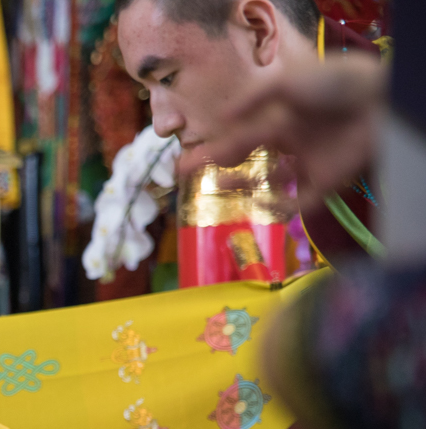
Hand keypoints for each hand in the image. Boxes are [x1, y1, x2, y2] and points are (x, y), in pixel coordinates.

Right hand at [182, 53, 385, 210]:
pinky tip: (259, 206)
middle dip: (221, 169)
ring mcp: (310, 163)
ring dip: (244, 187)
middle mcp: (294, 141)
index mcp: (284, 117)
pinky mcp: (328, 183)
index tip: (184, 163)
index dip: (212, 150)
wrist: (380, 101)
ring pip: (271, 183)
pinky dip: (280, 210)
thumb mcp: (287, 82)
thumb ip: (253, 100)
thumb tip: (222, 119)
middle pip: (251, 161)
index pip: (241, 137)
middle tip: (192, 177)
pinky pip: (300, 204)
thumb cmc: (336, 83)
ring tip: (220, 185)